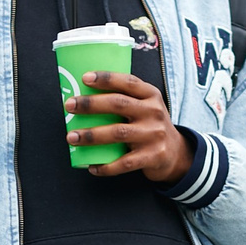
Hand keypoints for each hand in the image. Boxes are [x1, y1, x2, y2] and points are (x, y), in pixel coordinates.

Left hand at [66, 70, 190, 184]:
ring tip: (72, 137)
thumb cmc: (150, 126)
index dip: (106, 79)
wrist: (176, 153)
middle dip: (91, 104)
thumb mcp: (146, 107)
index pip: (128, 82)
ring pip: (118, 133)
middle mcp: (153, 112)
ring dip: (91, 135)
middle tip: (69, 105)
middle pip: (118, 104)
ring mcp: (154, 135)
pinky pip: (124, 163)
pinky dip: (106, 166)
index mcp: (150, 95)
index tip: (84, 78)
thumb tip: (83, 97)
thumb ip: (125, 100)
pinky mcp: (153, 156)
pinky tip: (91, 166)